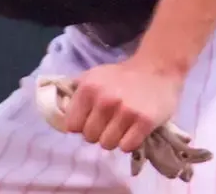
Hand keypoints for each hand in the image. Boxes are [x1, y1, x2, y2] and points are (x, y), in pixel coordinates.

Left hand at [63, 58, 184, 153]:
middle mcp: (105, 100)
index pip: (72, 125)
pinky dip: (129, 143)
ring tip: (122, 126)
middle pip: (89, 137)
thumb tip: (59, 113)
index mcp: (88, 88)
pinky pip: (126, 147)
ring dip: (114, 139)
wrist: (157, 69)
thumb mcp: (94, 76)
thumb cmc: (122, 75)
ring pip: (107, 145)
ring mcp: (126, 111)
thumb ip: (76, 92)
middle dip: (98, 133)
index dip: (81, 125)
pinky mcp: (144, 122)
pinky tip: (133, 130)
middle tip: (109, 123)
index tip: (90, 120)